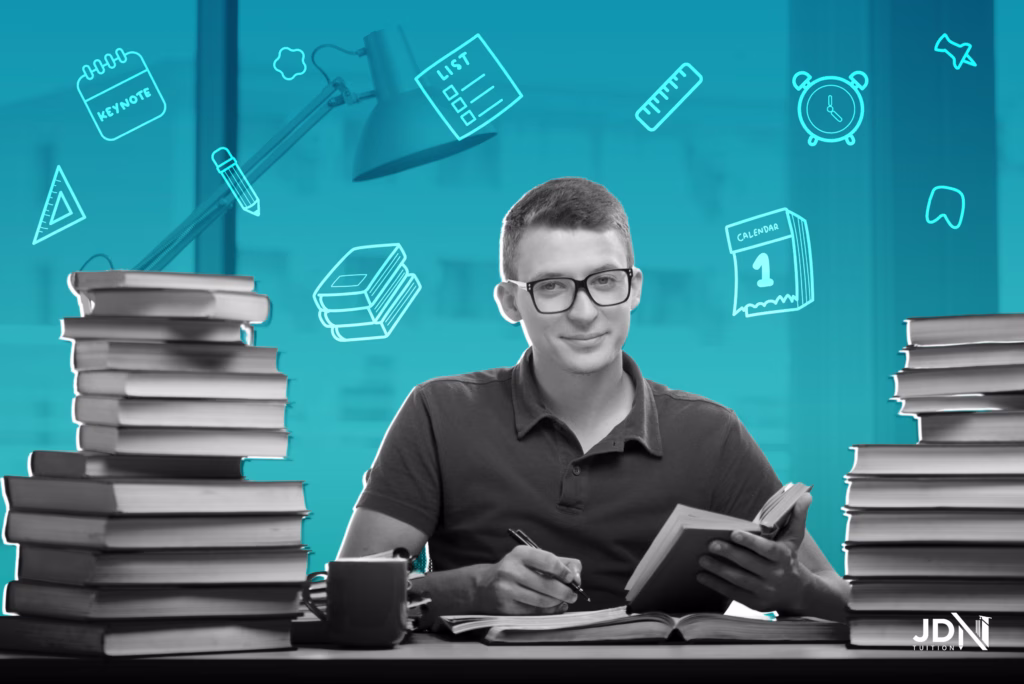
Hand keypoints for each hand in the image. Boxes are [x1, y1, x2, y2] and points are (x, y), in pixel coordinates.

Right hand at [476, 545, 581, 614]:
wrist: (484, 586)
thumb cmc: (516, 570)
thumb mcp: (532, 559)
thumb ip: (557, 562)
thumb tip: (577, 574)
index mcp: (520, 554)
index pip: (548, 561)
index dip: (564, 571)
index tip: (570, 578)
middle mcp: (511, 570)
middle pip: (547, 585)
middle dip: (565, 592)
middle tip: (573, 595)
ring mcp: (506, 590)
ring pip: (542, 601)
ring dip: (557, 603)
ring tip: (562, 601)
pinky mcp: (506, 607)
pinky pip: (534, 612)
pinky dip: (548, 611)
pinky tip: (553, 607)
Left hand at [695, 492, 813, 613]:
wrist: (799, 593)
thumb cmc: (789, 558)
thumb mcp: (795, 538)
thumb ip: (798, 516)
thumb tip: (806, 496)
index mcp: (783, 557)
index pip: (766, 549)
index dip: (750, 542)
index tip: (733, 533)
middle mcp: (776, 575)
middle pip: (749, 564)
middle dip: (729, 553)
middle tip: (710, 544)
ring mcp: (766, 591)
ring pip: (739, 580)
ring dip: (719, 570)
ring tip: (702, 558)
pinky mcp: (756, 603)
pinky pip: (734, 594)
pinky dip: (717, 585)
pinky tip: (702, 576)